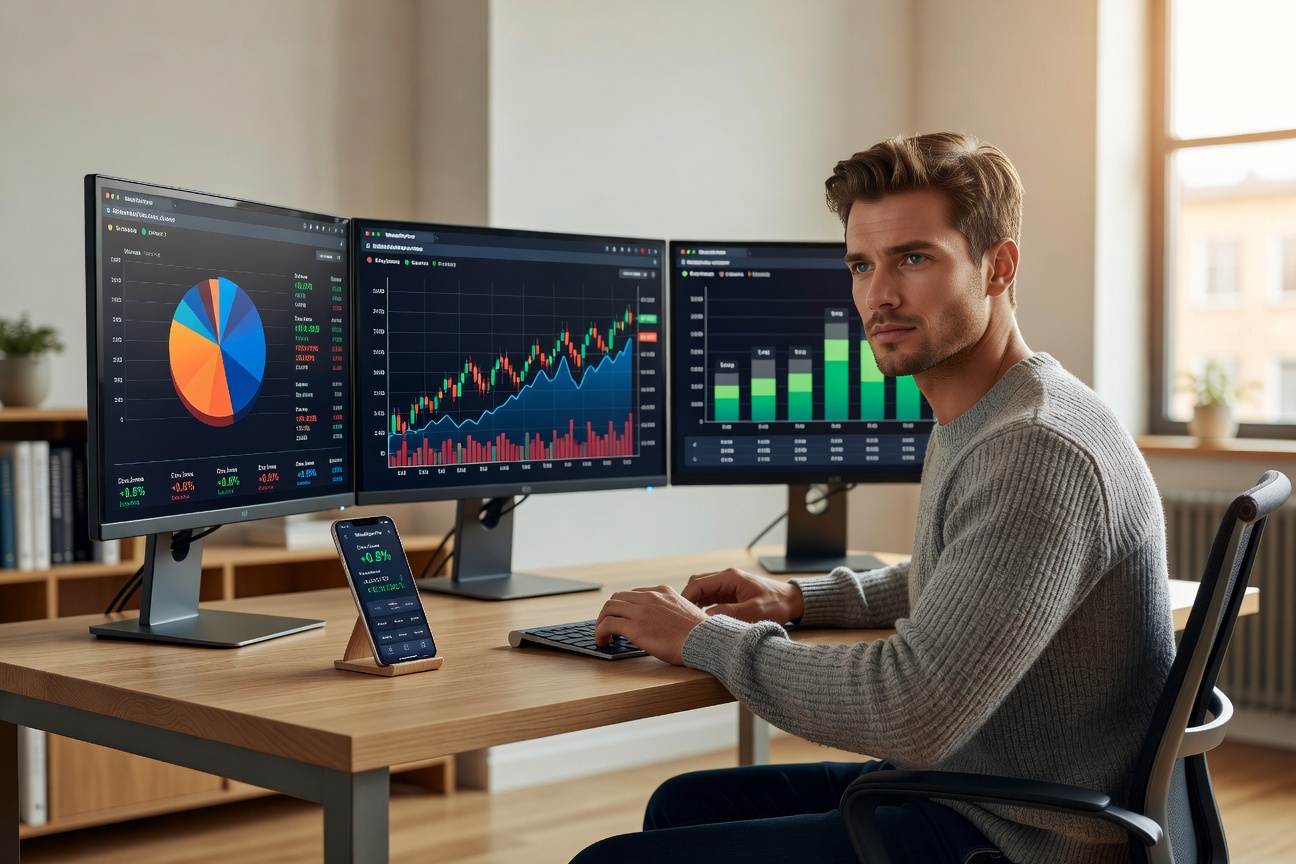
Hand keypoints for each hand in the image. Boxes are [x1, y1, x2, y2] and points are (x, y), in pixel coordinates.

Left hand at [595, 585, 706, 665]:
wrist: (706, 640)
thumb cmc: (700, 634)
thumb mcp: (686, 612)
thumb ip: (671, 612)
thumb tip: (663, 624)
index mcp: (663, 591)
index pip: (634, 593)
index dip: (624, 606)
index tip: (621, 617)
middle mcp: (651, 597)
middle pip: (618, 597)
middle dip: (609, 612)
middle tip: (607, 626)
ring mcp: (642, 611)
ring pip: (609, 608)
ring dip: (601, 621)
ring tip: (602, 635)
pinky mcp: (636, 627)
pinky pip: (608, 624)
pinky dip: (600, 632)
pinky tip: (602, 642)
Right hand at [680, 567, 803, 624]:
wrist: (792, 601)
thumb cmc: (776, 604)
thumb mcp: (754, 611)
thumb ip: (729, 613)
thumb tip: (706, 618)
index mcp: (730, 578)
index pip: (699, 583)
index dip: (686, 597)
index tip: (679, 612)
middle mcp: (727, 578)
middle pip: (697, 584)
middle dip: (687, 599)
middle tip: (682, 617)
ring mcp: (728, 584)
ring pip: (702, 590)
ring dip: (695, 603)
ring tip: (690, 619)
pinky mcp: (731, 592)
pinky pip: (711, 596)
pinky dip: (703, 605)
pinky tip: (702, 618)